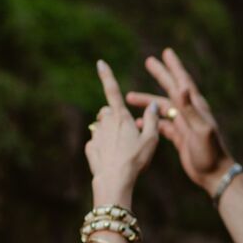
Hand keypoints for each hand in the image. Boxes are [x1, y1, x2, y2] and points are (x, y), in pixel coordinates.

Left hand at [85, 60, 160, 203]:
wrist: (115, 180)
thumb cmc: (136, 159)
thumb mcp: (152, 139)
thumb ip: (152, 120)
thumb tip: (152, 105)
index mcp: (121, 117)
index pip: (113, 91)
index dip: (107, 76)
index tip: (100, 63)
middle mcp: (106, 122)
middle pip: (107, 112)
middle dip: (113, 116)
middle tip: (126, 131)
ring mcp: (96, 135)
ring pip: (101, 127)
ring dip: (108, 133)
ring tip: (121, 149)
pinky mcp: (90, 148)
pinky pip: (96, 143)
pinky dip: (103, 148)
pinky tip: (112, 159)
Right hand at [126, 48, 233, 191]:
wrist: (214, 175)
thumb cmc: (210, 153)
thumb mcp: (200, 129)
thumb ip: (190, 109)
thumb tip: (180, 86)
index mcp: (196, 107)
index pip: (183, 81)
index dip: (175, 67)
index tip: (166, 52)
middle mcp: (190, 112)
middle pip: (171, 89)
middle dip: (160, 75)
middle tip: (148, 61)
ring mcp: (184, 124)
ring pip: (162, 108)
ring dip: (147, 103)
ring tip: (129, 97)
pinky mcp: (180, 137)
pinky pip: (162, 125)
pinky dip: (149, 122)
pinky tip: (137, 122)